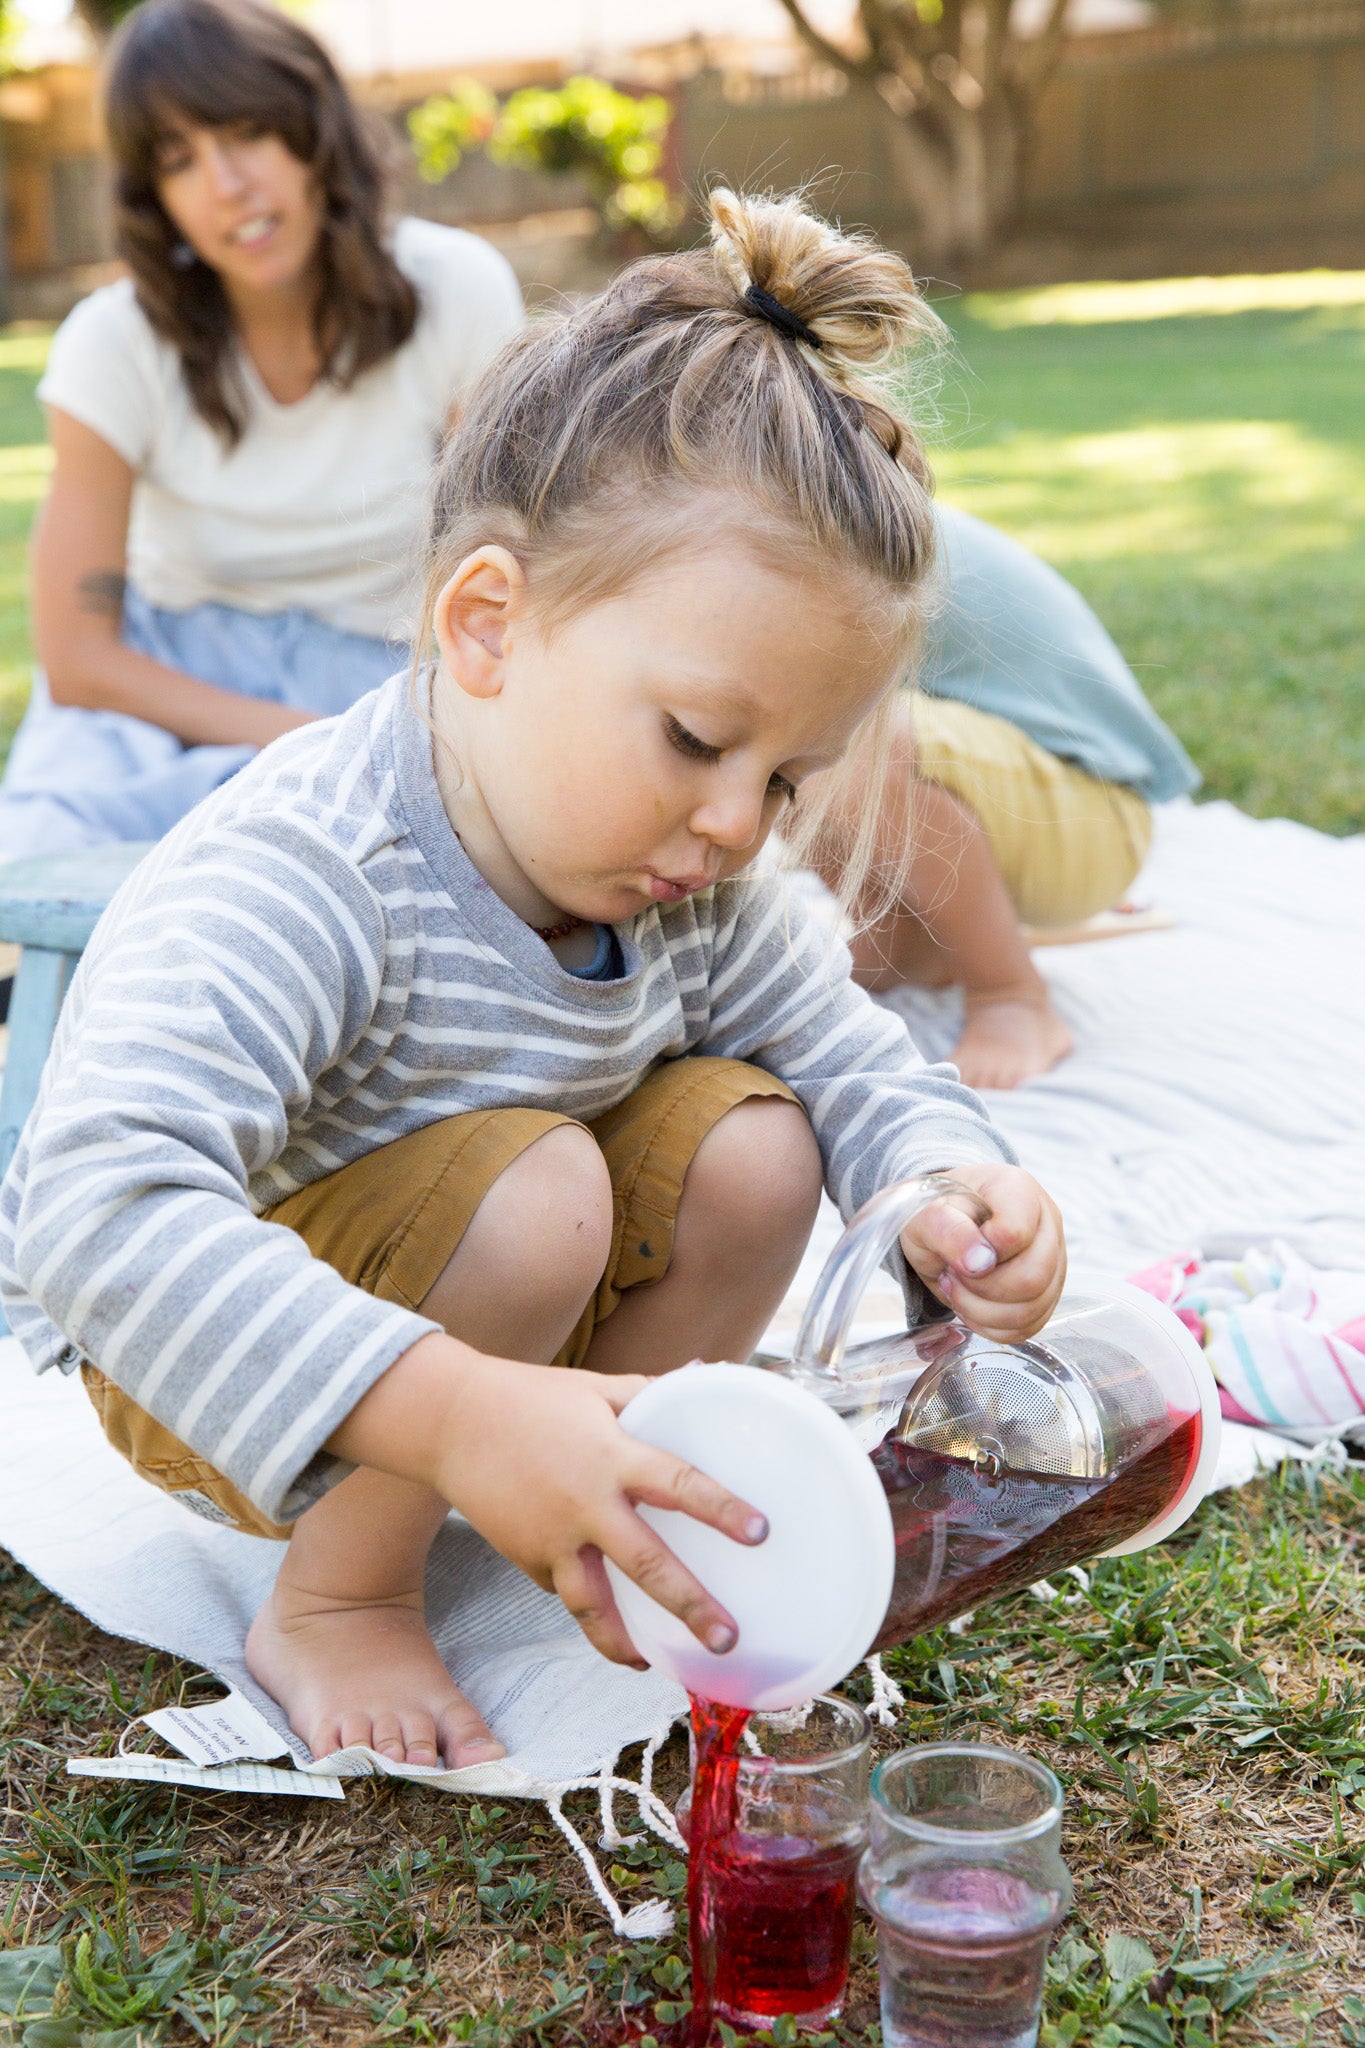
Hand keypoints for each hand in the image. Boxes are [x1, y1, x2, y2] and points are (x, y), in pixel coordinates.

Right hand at [436, 1350, 767, 1667]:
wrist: (450, 1421)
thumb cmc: (530, 1398)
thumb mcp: (597, 1387)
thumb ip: (652, 1390)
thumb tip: (707, 1373)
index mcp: (611, 1457)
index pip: (678, 1484)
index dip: (721, 1509)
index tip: (759, 1533)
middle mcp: (585, 1506)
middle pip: (645, 1566)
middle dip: (689, 1606)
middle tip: (726, 1638)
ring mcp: (552, 1540)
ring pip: (593, 1608)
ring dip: (625, 1644)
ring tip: (656, 1664)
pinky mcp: (527, 1562)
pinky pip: (566, 1592)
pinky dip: (590, 1610)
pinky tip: (612, 1621)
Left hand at [899, 1162, 1065, 1341]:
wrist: (940, 1227)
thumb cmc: (936, 1212)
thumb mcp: (926, 1213)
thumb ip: (949, 1230)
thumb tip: (979, 1263)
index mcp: (1018, 1190)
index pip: (1015, 1234)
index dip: (981, 1254)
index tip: (956, 1251)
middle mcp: (1046, 1223)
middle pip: (1033, 1278)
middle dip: (981, 1288)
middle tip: (952, 1274)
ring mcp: (1053, 1260)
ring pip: (1033, 1309)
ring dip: (982, 1310)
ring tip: (959, 1287)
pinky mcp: (1047, 1293)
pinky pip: (1028, 1326)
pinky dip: (992, 1326)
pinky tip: (972, 1304)